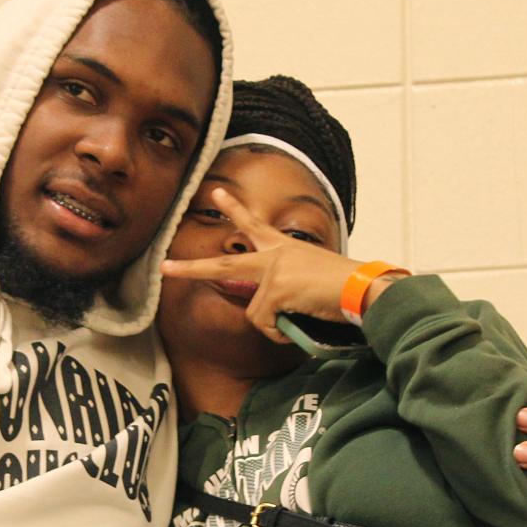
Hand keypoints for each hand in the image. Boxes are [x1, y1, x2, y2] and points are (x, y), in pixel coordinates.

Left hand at [158, 186, 385, 342]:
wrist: (362, 289)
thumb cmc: (342, 288)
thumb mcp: (309, 279)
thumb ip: (286, 286)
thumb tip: (272, 315)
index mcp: (285, 248)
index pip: (255, 224)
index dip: (234, 209)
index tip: (216, 193)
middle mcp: (275, 255)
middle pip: (224, 265)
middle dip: (191, 269)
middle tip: (165, 267)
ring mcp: (274, 270)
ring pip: (254, 312)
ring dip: (274, 326)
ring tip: (300, 318)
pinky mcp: (276, 287)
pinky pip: (265, 323)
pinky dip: (280, 332)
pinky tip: (300, 321)